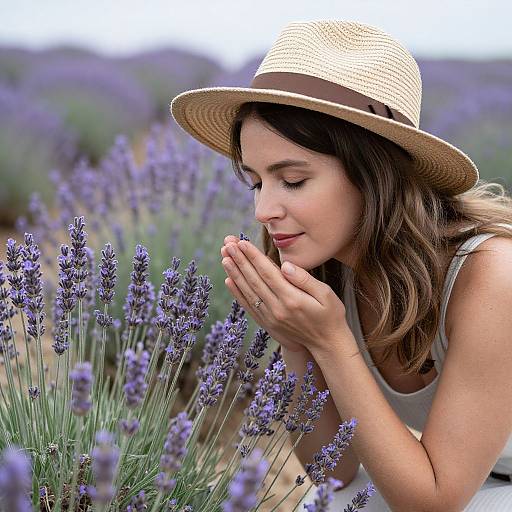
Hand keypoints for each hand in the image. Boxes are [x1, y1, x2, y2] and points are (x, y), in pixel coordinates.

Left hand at [220, 234, 350, 355]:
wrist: (327, 344)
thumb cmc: (330, 316)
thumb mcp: (326, 294)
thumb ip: (305, 279)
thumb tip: (285, 265)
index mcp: (292, 299)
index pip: (267, 273)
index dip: (253, 256)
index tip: (242, 242)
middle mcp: (277, 309)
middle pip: (254, 280)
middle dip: (240, 260)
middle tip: (227, 243)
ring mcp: (270, 317)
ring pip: (248, 291)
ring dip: (235, 273)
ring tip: (224, 256)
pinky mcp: (267, 323)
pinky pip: (249, 306)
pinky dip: (237, 293)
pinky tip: (229, 280)